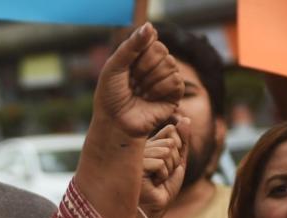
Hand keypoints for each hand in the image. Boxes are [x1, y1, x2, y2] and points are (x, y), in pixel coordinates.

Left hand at [93, 23, 183, 138]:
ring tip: (140, 93)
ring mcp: (166, 78)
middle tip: (132, 83)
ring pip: (170, 64)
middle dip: (143, 68)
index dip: (138, 53)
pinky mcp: (175, 94)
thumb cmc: (110, 96)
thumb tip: (150, 25)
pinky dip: (159, 89)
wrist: (115, 123)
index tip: (126, 68)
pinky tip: (149, 99)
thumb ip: (131, 46)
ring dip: (150, 81)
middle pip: (161, 50)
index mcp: (141, 54)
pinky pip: (176, 80)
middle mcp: (155, 64)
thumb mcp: (114, 66)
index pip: (150, 39)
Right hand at [138, 120, 188, 217]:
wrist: (153, 209)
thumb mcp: (178, 161)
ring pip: (166, 152)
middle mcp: (139, 146)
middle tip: (162, 176)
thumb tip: (185, 119)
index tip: (167, 167)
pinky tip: (152, 183)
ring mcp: (135, 155)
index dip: (177, 152)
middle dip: (173, 163)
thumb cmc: (163, 188)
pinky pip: (160, 163)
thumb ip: (182, 141)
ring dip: (168, 170)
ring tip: (157, 180)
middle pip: (170, 143)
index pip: (171, 133)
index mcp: (148, 143)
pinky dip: (162, 176)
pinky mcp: (134, 165)